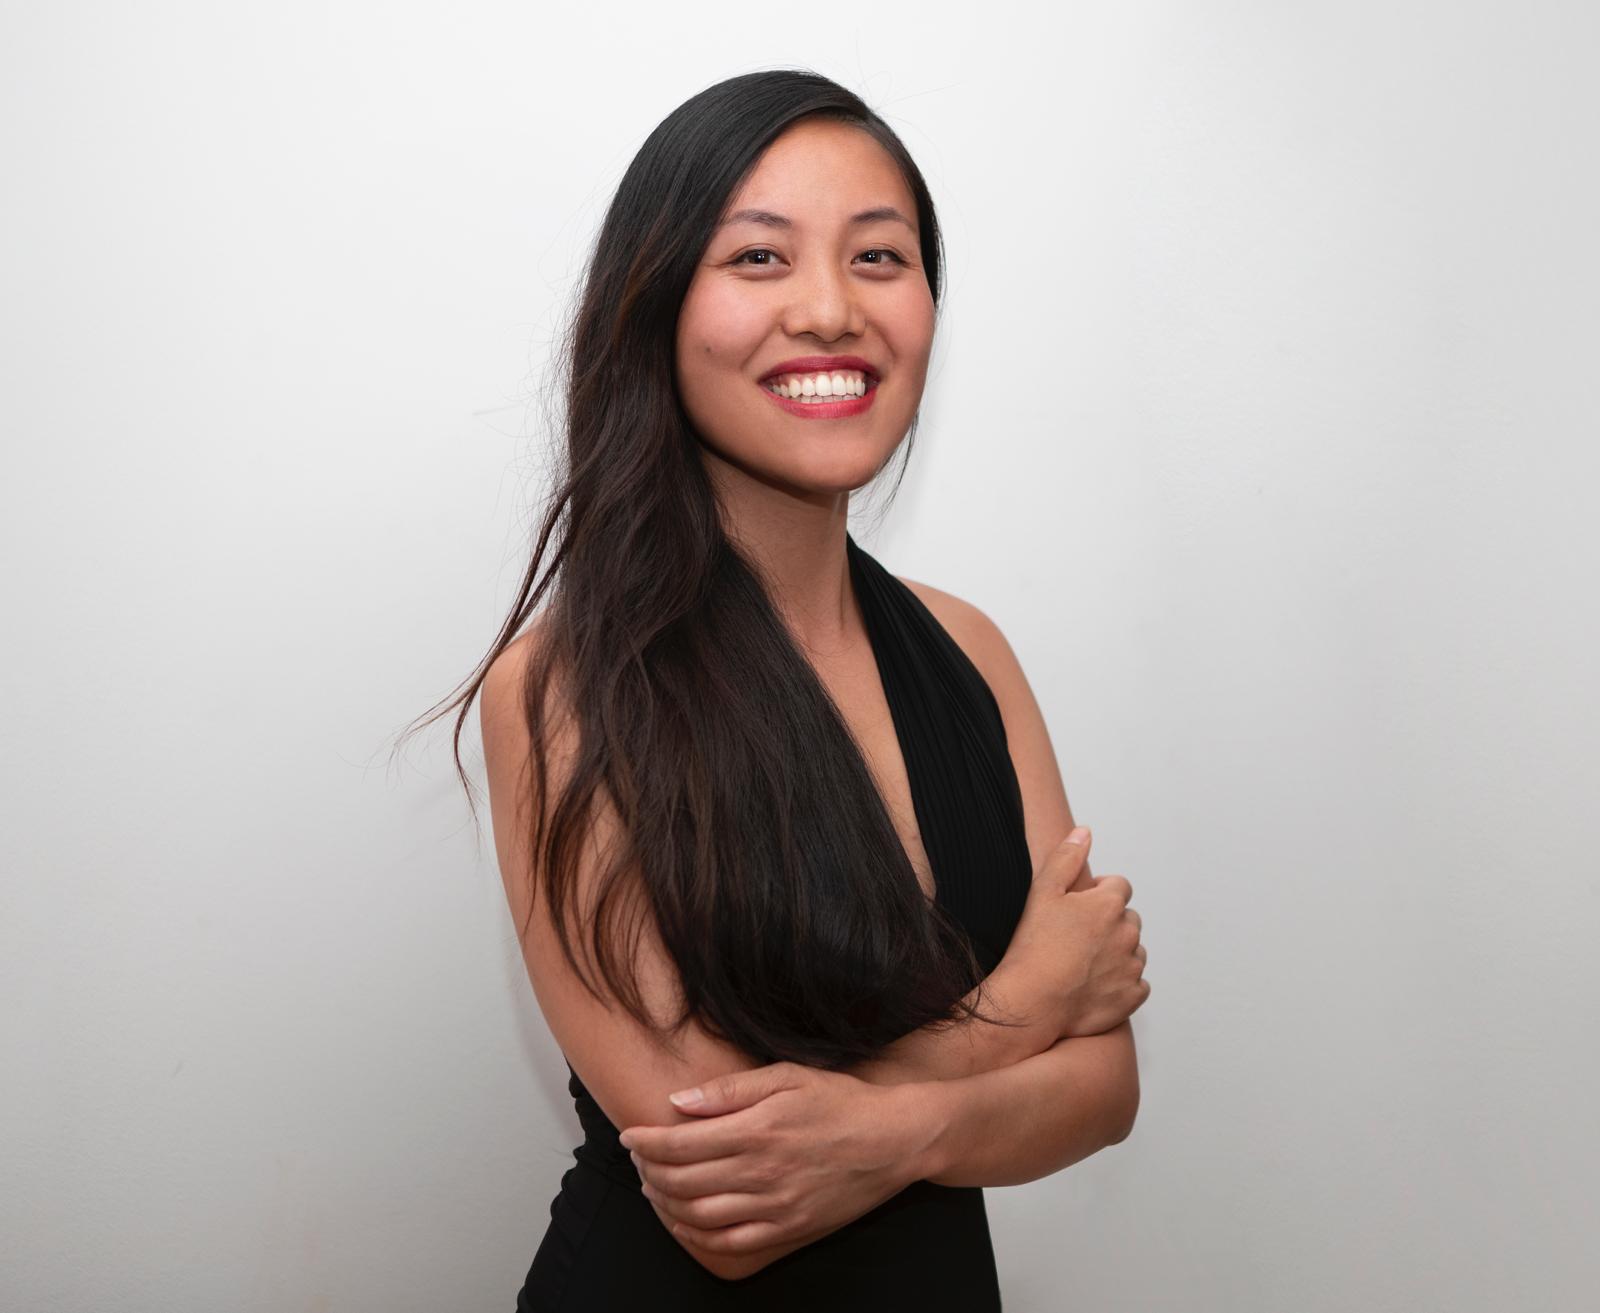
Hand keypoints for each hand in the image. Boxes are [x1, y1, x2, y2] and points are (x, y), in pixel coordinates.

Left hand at [617, 1061, 923, 1257]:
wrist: (894, 1140)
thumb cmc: (841, 1101)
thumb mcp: (788, 1077)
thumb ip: (730, 1091)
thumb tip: (679, 1101)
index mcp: (757, 1130)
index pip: (680, 1144)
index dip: (645, 1143)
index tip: (630, 1135)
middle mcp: (761, 1172)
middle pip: (682, 1181)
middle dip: (649, 1170)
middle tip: (639, 1158)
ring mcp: (774, 1206)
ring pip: (698, 1214)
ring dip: (665, 1202)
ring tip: (653, 1186)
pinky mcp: (788, 1229)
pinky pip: (729, 1242)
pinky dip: (695, 1235)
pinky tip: (683, 1219)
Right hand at [1001, 827, 1149, 1038]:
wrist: (1033, 1001)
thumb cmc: (1033, 945)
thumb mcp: (1042, 891)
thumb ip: (1066, 857)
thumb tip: (1085, 832)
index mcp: (1108, 904)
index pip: (1119, 886)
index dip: (1099, 893)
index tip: (1080, 907)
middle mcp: (1127, 933)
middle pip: (1128, 918)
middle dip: (1110, 922)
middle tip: (1079, 936)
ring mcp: (1132, 967)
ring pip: (1134, 951)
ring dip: (1118, 952)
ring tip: (1085, 962)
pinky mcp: (1132, 996)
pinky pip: (1138, 984)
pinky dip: (1123, 983)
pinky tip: (1097, 985)